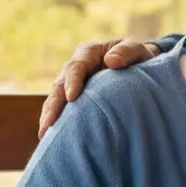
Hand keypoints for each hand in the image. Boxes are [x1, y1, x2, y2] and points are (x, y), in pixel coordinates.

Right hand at [37, 38, 159, 136]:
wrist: (140, 65)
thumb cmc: (139, 56)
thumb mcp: (137, 49)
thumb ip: (127, 51)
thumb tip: (110, 61)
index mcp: (89, 53)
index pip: (75, 67)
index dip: (72, 81)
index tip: (72, 98)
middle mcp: (76, 68)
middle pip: (59, 86)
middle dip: (53, 105)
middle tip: (48, 124)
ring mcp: (73, 83)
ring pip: (56, 99)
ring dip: (49, 116)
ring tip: (45, 135)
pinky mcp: (76, 98)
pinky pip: (63, 109)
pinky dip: (57, 121)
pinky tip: (52, 137)